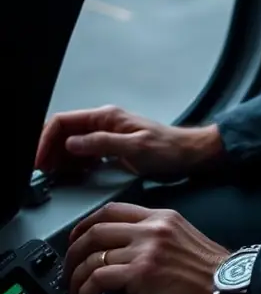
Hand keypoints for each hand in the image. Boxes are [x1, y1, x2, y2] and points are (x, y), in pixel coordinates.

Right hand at [35, 105, 222, 179]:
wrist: (188, 155)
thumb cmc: (167, 149)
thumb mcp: (135, 148)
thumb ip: (103, 144)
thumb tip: (72, 143)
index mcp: (106, 117)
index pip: (63, 121)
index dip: (45, 140)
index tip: (38, 161)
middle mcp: (103, 123)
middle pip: (63, 132)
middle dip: (49, 150)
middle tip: (45, 172)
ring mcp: (106, 135)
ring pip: (70, 143)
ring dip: (59, 158)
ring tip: (57, 176)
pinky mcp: (110, 148)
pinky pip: (83, 154)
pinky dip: (73, 164)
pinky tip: (75, 176)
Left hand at [64, 202, 232, 293]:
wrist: (232, 288)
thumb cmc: (215, 273)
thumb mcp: (186, 239)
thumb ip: (159, 238)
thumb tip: (129, 254)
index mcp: (163, 217)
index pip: (113, 210)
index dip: (87, 225)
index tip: (78, 241)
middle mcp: (152, 228)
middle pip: (95, 229)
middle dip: (73, 252)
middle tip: (68, 271)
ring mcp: (147, 249)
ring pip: (92, 255)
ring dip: (75, 278)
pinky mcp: (142, 273)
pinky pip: (97, 279)